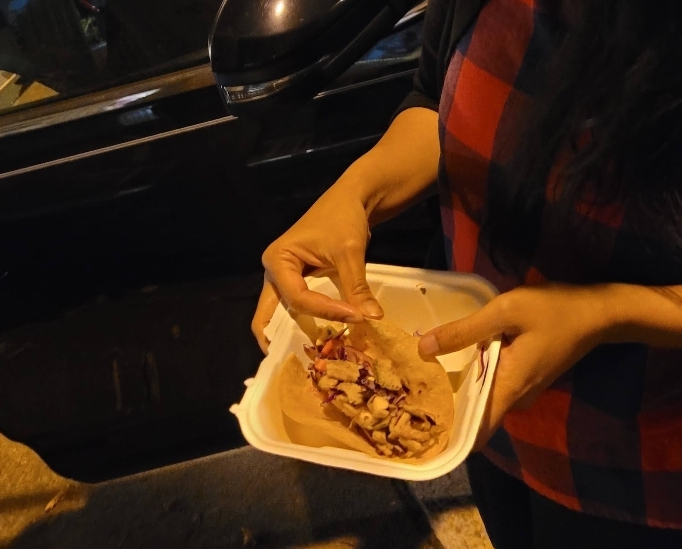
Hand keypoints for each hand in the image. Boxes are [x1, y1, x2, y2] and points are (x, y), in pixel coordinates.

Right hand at [251, 183, 383, 353]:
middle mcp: (274, 271)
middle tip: (293, 364)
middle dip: (278, 338)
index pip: (298, 297)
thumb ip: (356, 287)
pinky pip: (297, 307)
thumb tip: (372, 319)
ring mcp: (284, 277)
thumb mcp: (350, 252)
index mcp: (278, 260)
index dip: (325, 311)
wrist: (350, 199)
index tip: (355, 317)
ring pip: (281, 313)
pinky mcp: (298, 281)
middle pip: (268, 313)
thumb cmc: (343, 217)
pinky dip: (307, 322)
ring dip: (293, 333)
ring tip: (309, 356)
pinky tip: (321, 339)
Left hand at [418, 284, 609, 449]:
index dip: (450, 434)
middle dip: (446, 406)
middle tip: (411, 391)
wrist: (599, 312)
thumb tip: (423, 348)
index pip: (478, 430)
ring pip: (483, 397)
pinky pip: (494, 384)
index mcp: (510, 388)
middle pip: (476, 413)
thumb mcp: (505, 312)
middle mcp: (516, 397)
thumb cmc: (554, 310)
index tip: (422, 428)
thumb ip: (465, 331)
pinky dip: (475, 376)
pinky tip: (455, 360)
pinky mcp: (527, 377)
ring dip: (459, 388)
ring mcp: (523, 388)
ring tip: (423, 375)